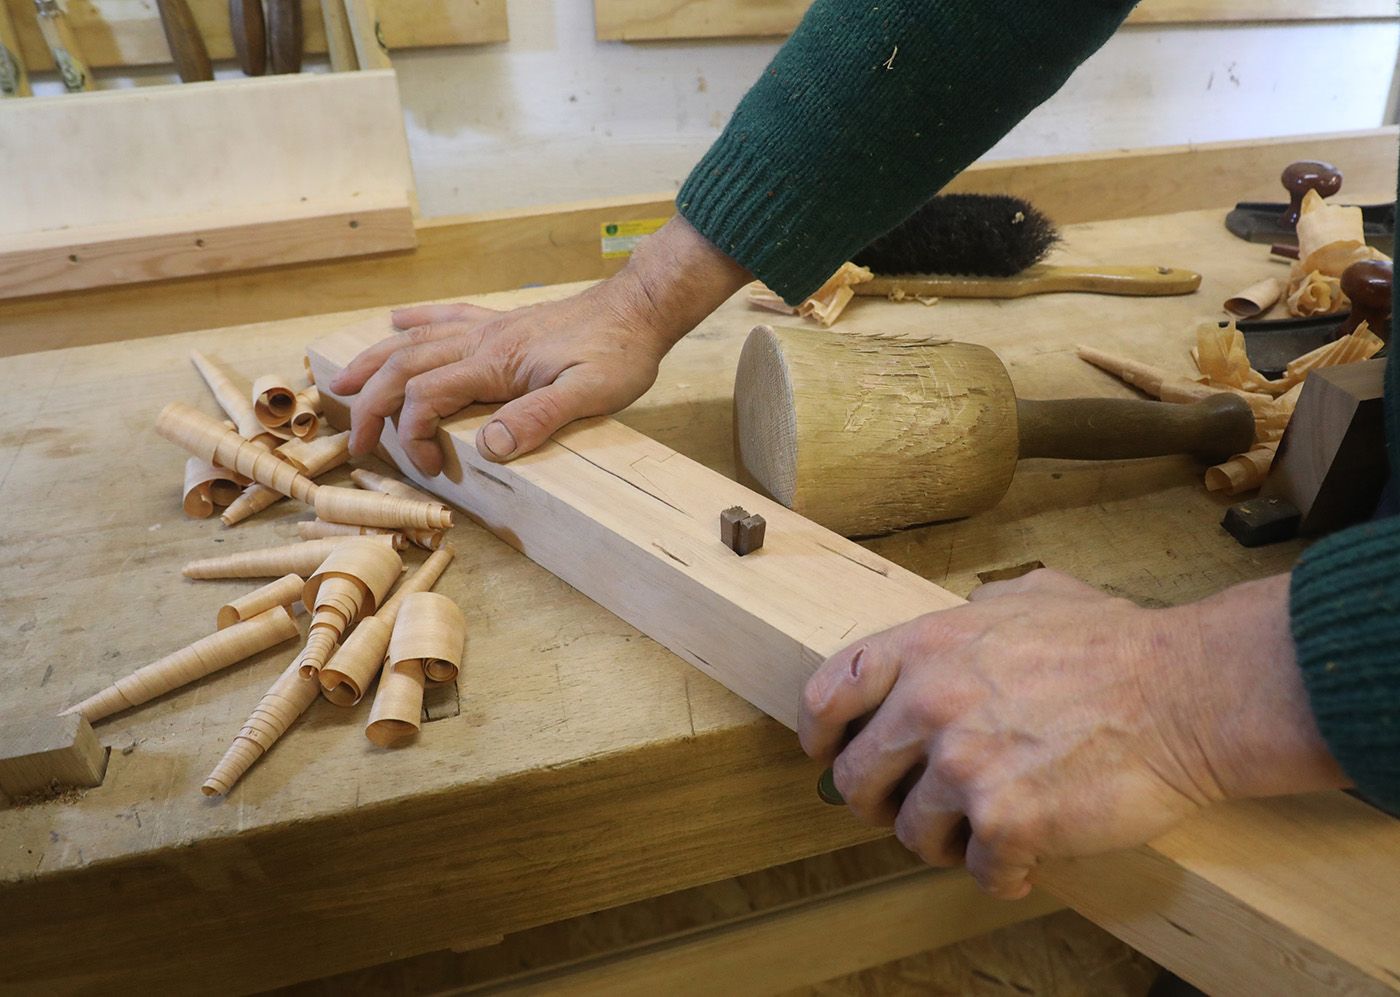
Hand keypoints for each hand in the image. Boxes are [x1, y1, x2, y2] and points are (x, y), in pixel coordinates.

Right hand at [330, 216, 750, 474]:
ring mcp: (490, 328)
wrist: (640, 309)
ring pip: (414, 341)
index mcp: (496, 363)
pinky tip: (395, 321)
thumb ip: (538, 418)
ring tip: (342, 382)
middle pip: (405, 368)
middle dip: (372, 404)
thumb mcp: (590, 395)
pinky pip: (446, 317)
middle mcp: (482, 341)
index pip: (428, 398)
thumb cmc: (620, 354)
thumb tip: (489, 448)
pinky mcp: (503, 323)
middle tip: (355, 441)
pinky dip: (414, 321)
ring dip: (375, 363)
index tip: (430, 467)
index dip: (415, 435)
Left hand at [798, 570, 1345, 898]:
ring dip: (946, 840)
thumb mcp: (1031, 595)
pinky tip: (1028, 857)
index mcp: (927, 646)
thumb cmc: (1119, 645)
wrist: (1188, 692)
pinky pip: (976, 869)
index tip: (827, 753)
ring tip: (988, 831)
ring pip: (910, 832)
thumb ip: (978, 609)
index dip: (819, 733)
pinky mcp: (1005, 819)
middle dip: (882, 800)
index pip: (827, 693)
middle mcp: (931, 702)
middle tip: (922, 807)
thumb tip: (964, 612)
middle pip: (855, 779)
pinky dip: (1002, 872)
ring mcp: (964, 763)